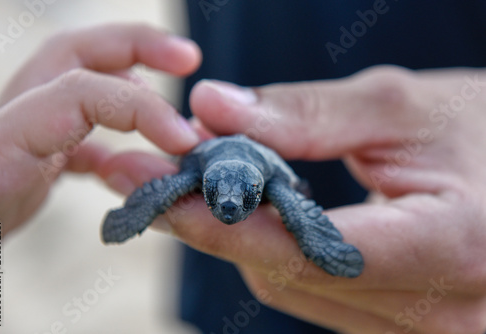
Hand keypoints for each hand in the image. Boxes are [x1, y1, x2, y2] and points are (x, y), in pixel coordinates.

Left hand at [0, 23, 200, 247]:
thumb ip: (53, 158)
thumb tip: (127, 165)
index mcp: (8, 122)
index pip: (85, 90)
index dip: (142, 110)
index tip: (183, 141)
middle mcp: (20, 114)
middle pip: (81, 54)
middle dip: (138, 47)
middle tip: (186, 59)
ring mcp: (32, 132)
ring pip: (86, 85)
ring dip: (131, 82)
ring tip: (164, 103)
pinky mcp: (39, 157)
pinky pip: (84, 132)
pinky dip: (115, 136)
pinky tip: (132, 160)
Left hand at [152, 66, 485, 332]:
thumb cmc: (483, 126)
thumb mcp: (401, 108)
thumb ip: (304, 113)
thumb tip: (211, 108)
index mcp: (452, 248)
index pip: (306, 251)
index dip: (219, 221)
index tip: (153, 186)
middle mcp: (442, 311)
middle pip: (287, 277)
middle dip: (217, 224)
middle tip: (168, 174)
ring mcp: (422, 328)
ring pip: (292, 290)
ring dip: (244, 237)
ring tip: (215, 183)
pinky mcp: (403, 321)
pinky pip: (314, 293)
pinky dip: (278, 251)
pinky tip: (265, 211)